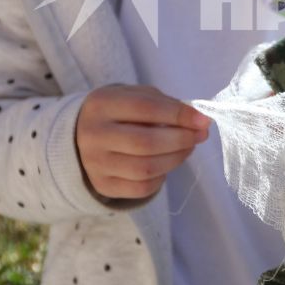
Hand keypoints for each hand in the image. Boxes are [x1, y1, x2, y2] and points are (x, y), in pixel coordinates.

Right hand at [72, 85, 209, 204]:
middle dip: (181, 140)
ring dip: (176, 159)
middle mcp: (93, 135)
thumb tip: (198, 121)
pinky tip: (166, 164)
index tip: (203, 120)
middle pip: (146, 143)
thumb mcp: (134, 97)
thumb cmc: (119, 113)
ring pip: (146, 168)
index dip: (178, 115)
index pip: (145, 109)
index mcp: (102, 105)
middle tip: (200, 135)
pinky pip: (142, 187)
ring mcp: (95, 164)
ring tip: (187, 148)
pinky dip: (162, 177)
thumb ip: (164, 104)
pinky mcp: (103, 185)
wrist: (80, 137)